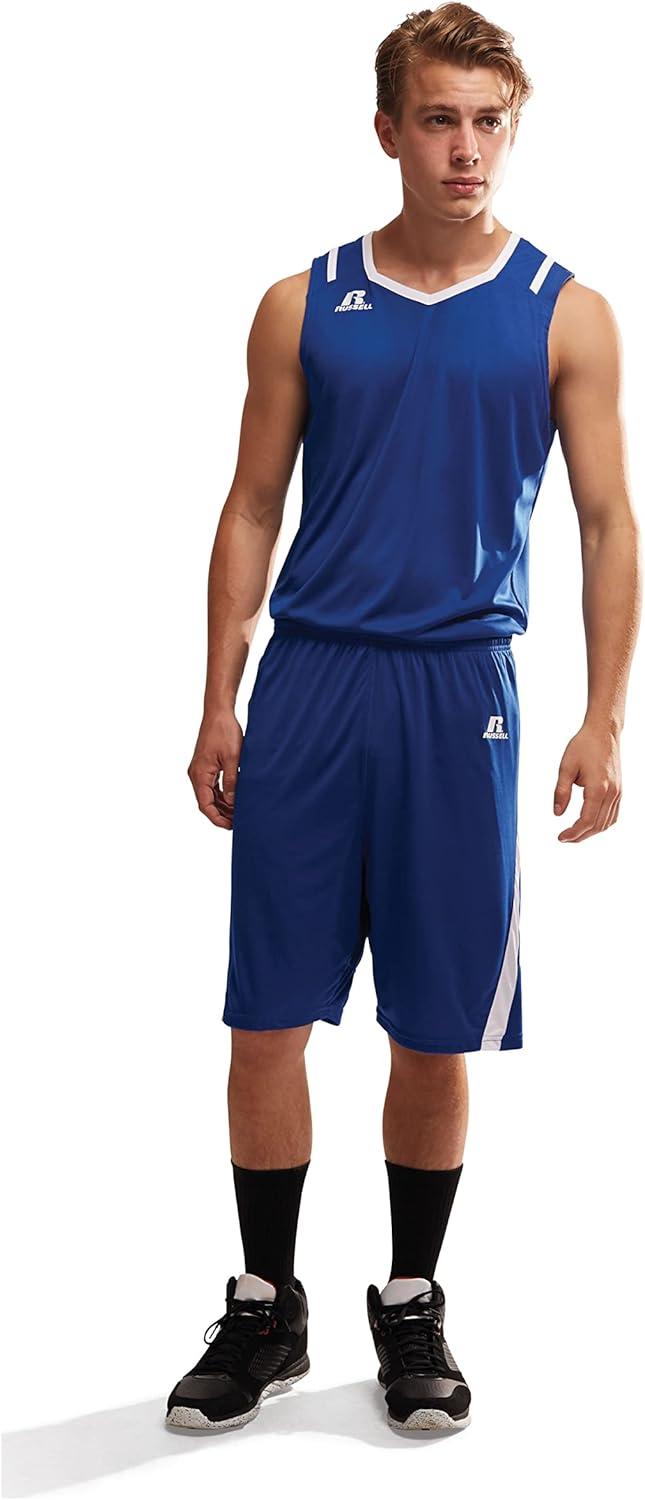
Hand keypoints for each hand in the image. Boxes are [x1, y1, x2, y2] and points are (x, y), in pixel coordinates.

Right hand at [187, 710, 243, 829]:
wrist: (218, 713)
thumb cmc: (224, 732)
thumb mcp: (233, 758)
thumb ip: (232, 781)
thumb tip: (232, 802)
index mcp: (200, 774)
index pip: (205, 805)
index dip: (217, 818)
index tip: (230, 826)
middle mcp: (196, 774)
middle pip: (206, 802)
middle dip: (221, 814)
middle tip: (238, 822)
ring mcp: (199, 770)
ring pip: (209, 795)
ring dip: (222, 805)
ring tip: (238, 813)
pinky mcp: (205, 766)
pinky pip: (211, 786)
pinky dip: (221, 794)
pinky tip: (234, 799)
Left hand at [553, 723, 621, 841]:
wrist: (603, 732)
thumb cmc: (584, 745)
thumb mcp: (566, 767)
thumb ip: (561, 792)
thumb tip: (557, 813)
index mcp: (598, 788)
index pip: (586, 820)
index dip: (573, 833)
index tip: (561, 837)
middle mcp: (611, 793)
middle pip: (597, 825)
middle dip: (580, 836)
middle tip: (565, 838)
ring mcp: (618, 792)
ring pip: (607, 822)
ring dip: (591, 832)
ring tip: (575, 833)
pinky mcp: (619, 790)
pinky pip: (613, 815)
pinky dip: (602, 824)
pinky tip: (591, 824)